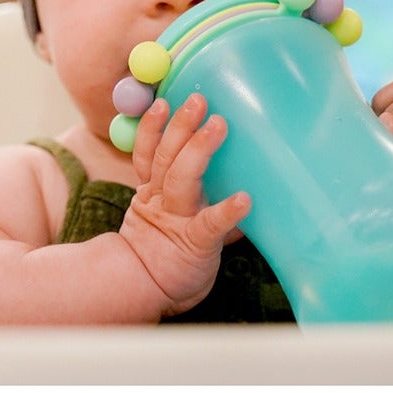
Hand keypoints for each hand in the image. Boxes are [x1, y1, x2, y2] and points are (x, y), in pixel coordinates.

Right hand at [118, 93, 250, 316]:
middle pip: (167, 158)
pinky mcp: (196, 243)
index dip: (154, 128)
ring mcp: (177, 220)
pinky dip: (227, 211)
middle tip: (198, 100)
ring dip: (198, 149)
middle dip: (181, 127)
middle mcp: (163, 200)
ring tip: (216, 125)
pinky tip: (244, 199)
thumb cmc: (167, 253)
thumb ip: (196, 193)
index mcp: (154, 192)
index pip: (150, 154)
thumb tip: (230, 168)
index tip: (163, 102)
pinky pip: (211, 225)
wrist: (148, 292)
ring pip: (180, 179)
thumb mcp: (173, 218)